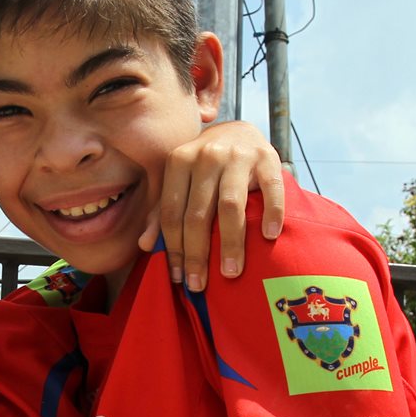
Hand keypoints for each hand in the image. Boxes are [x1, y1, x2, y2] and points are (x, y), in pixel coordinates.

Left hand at [140, 120, 285, 290]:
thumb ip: (161, 213)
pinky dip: (272, 213)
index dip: (173, 249)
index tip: (178, 278)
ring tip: (230, 272)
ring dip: (230, 243)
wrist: (238, 132)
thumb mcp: (177, 183)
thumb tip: (144, 246)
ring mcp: (238, 155)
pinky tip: (269, 237)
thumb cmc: (202, 169)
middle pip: (197, 214)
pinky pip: (271, 189)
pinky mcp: (267, 156)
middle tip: (199, 284)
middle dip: (197, 254)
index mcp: (178, 161)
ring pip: (230, 207)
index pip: (172, 214)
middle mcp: (206, 155)